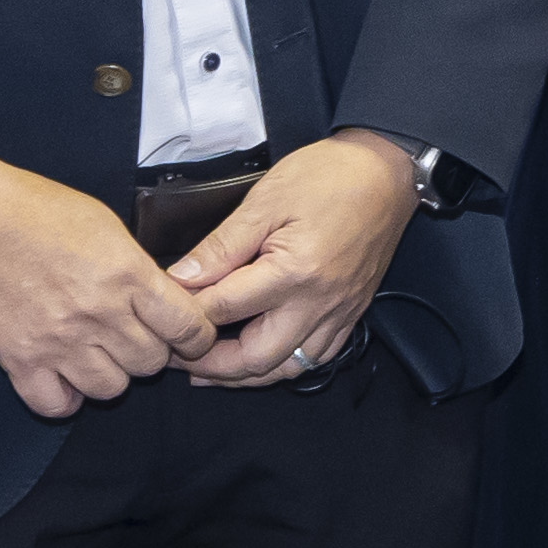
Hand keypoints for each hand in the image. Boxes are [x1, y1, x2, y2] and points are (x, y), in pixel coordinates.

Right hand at [0, 152, 215, 416]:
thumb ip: (139, 269)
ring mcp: (57, 341)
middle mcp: (97, 312)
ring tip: (95, 351)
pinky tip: (63, 374)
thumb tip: (168, 302)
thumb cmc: (40, 209)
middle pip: (152, 363)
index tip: (187, 334)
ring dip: (110, 374)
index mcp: (126, 274)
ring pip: (111, 389)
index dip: (196, 336)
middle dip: (149, 350)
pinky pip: (56, 405)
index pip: (188, 327)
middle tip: (130, 333)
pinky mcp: (18, 359)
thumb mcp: (107, 225)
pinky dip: (64, 396)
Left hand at [166, 128, 420, 383]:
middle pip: (255, 358)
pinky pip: (317, 358)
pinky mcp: (351, 313)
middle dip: (210, 366)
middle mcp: (318, 303)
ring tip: (210, 371)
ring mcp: (339, 313)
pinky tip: (261, 358)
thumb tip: (180, 278)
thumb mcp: (265, 200)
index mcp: (294, 273)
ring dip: (245, 376)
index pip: (225, 309)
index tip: (160, 314)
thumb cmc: (329, 176)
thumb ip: (222, 246)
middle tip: (177, 357)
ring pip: (287, 369)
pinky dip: (283, 365)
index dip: (187, 314)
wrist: (387, 171)